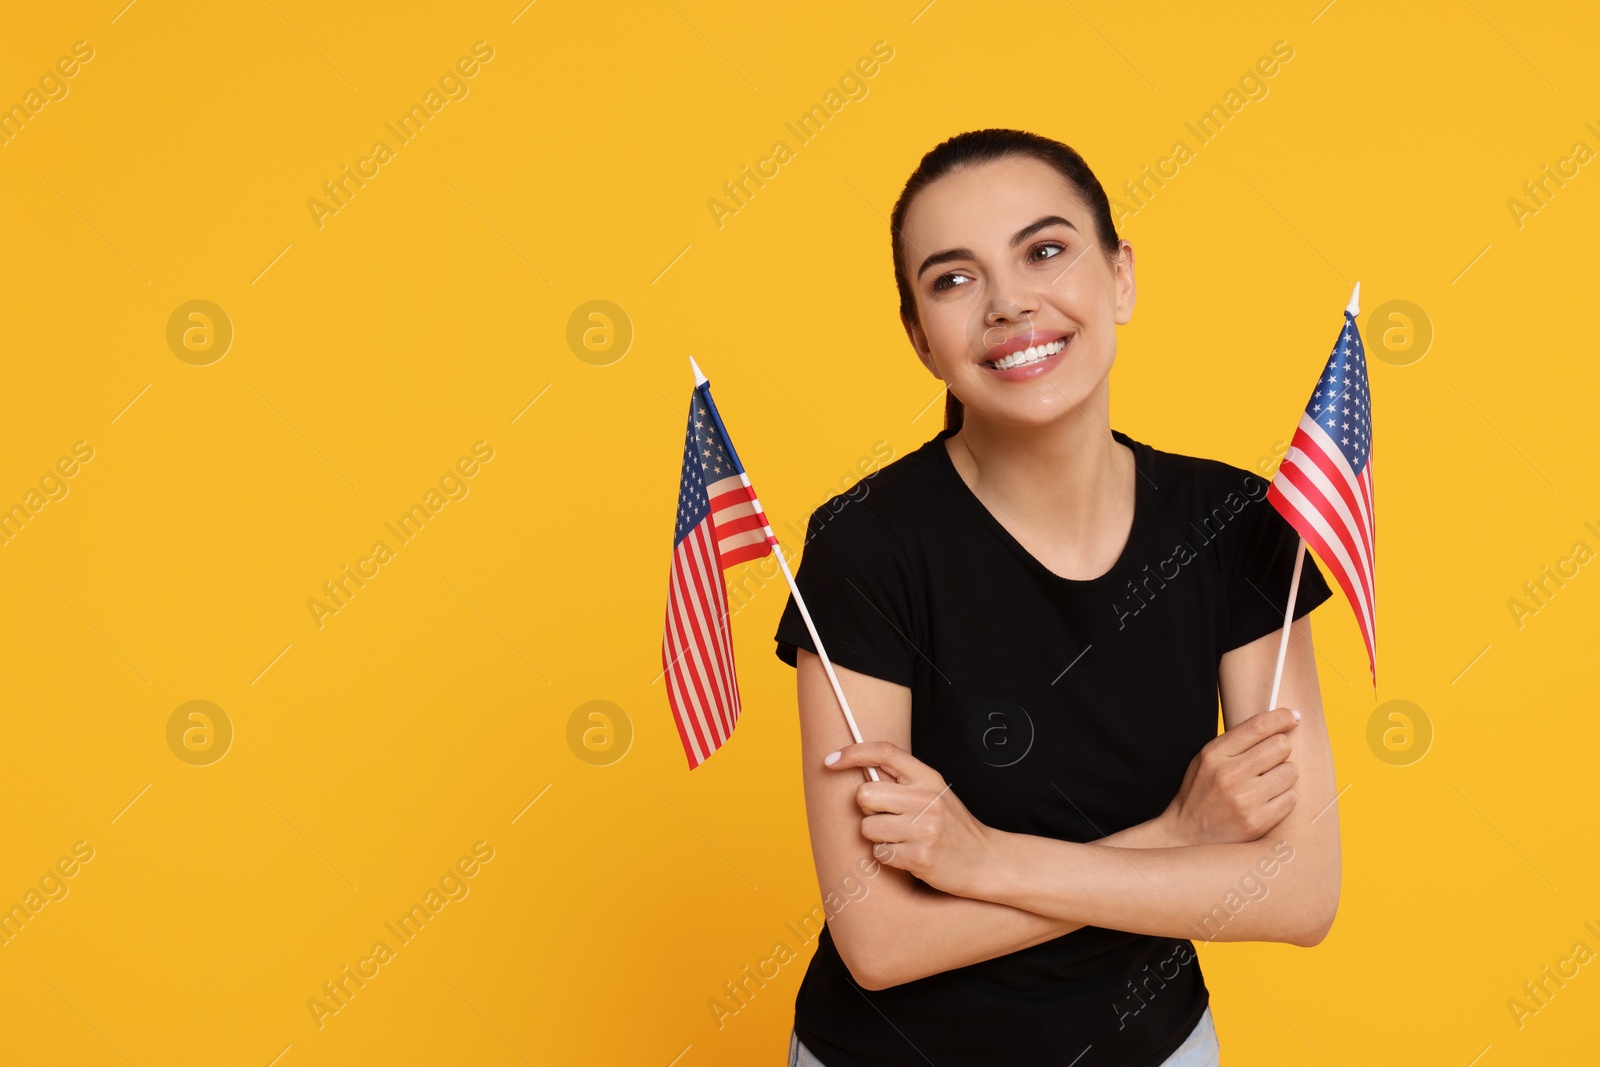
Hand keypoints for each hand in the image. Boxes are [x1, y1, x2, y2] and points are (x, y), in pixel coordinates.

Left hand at [825, 741, 994, 898]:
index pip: (885, 752)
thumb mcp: (935, 794)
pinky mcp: (919, 857)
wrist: (986, 861)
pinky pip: (880, 854)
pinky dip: (889, 858)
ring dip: (878, 838)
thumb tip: (859, 768)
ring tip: (903, 840)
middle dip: (868, 811)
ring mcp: (924, 828)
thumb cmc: (953, 828)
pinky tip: (909, 856)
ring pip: (868, 828)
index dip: (852, 753)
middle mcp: (926, 799)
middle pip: (865, 795)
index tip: (830, 760)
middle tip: (889, 819)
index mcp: (928, 778)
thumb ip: (903, 781)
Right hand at [1163, 706, 1300, 844]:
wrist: (1187, 836)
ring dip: (1284, 776)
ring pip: (1291, 771)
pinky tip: (1267, 802)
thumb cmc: (1201, 793)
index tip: (1293, 717)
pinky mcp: (1258, 822)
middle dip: (1281, 750)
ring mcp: (1245, 800)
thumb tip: (1275, 723)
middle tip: (1271, 760)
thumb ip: (1235, 743)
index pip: (1258, 726)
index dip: (1282, 717)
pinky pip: (1291, 798)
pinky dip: (1283, 799)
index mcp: (1214, 754)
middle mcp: (1229, 774)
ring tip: (1267, 784)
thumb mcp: (1206, 761)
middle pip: (1281, 746)